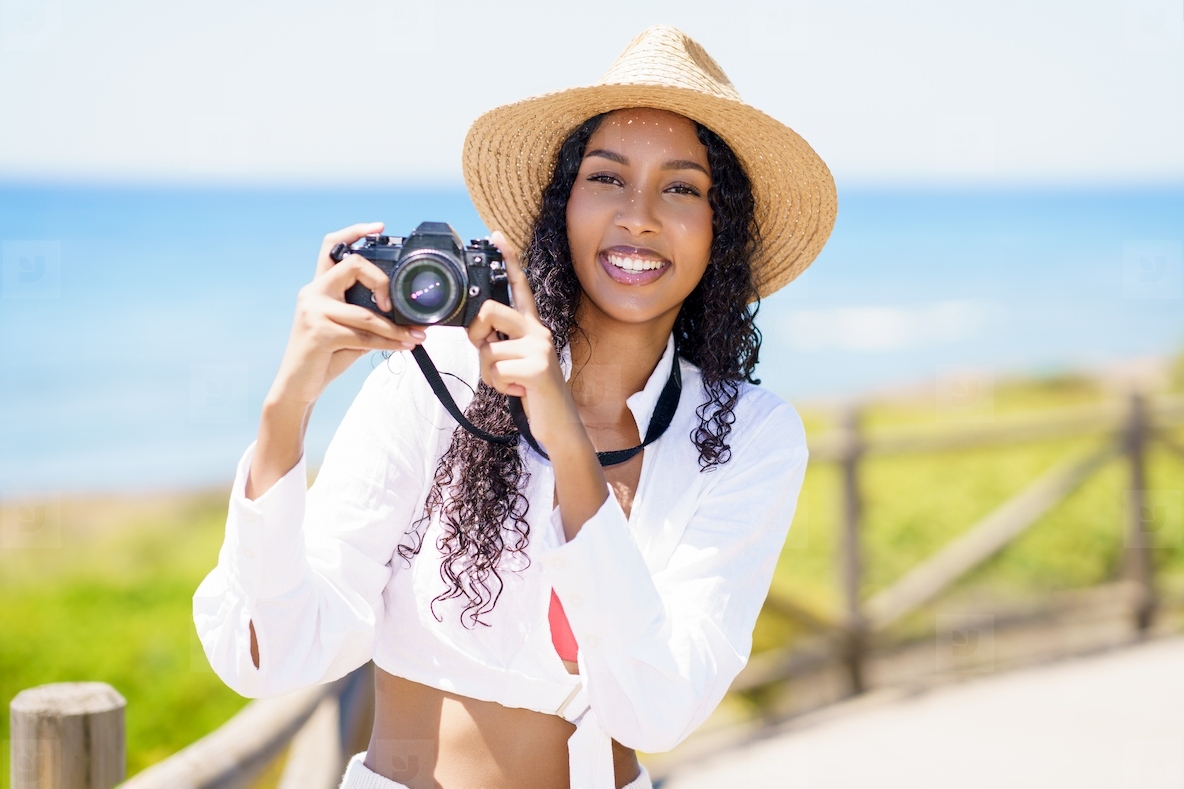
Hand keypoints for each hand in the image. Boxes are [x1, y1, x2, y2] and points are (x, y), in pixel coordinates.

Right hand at [268, 222, 427, 406]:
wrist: (298, 388)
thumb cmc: (324, 358)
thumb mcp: (350, 332)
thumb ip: (370, 319)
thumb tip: (409, 319)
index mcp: (319, 287)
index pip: (331, 247)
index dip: (354, 232)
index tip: (379, 227)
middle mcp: (313, 293)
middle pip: (353, 265)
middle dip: (382, 281)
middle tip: (395, 303)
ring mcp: (313, 311)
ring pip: (367, 313)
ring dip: (396, 328)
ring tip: (416, 335)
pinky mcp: (319, 333)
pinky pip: (364, 336)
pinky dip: (389, 342)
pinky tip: (403, 346)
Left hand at [466, 231, 581, 451]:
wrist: (560, 424)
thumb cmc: (532, 391)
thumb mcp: (515, 361)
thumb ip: (499, 341)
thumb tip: (476, 332)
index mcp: (532, 326)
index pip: (520, 286)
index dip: (508, 259)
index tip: (496, 236)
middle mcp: (538, 330)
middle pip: (490, 309)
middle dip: (476, 331)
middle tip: (485, 349)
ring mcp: (539, 348)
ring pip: (488, 350)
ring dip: (489, 373)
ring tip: (510, 382)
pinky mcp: (536, 368)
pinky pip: (495, 370)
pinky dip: (498, 386)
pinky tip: (518, 392)